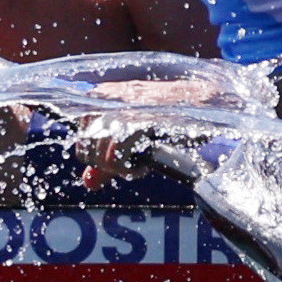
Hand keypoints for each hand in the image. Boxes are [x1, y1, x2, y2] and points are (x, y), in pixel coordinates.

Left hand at [70, 79, 220, 187]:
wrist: (201, 99)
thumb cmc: (171, 115)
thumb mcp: (132, 135)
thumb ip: (106, 160)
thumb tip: (88, 183)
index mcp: (100, 98)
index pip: (81, 147)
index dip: (100, 161)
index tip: (121, 159)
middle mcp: (104, 102)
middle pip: (87, 155)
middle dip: (111, 166)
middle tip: (135, 160)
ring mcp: (117, 111)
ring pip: (101, 158)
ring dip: (123, 167)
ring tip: (143, 158)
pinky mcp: (133, 123)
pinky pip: (117, 158)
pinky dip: (132, 167)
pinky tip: (146, 160)